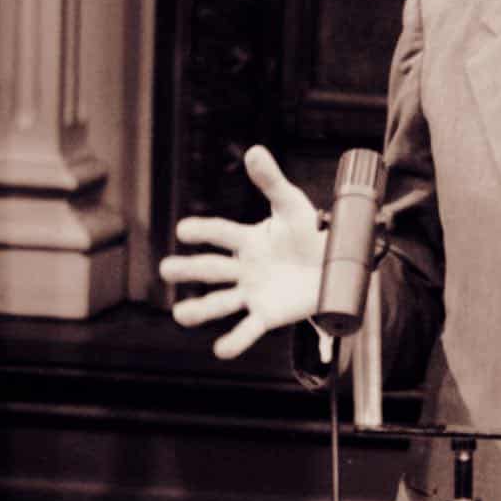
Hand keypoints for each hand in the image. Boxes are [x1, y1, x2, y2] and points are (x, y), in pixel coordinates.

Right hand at [158, 145, 326, 358]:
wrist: (333, 267)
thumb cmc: (308, 234)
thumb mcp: (292, 206)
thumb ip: (271, 181)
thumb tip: (253, 151)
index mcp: (247, 240)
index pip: (222, 233)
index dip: (204, 231)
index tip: (184, 229)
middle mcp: (243, 268)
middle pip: (213, 269)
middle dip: (190, 269)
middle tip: (166, 269)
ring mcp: (252, 293)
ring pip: (221, 302)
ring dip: (201, 310)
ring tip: (180, 315)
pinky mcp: (266, 316)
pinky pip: (248, 330)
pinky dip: (235, 342)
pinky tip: (220, 349)